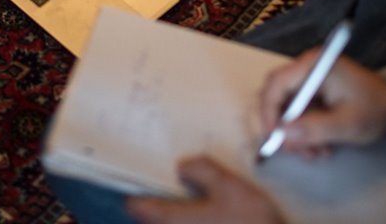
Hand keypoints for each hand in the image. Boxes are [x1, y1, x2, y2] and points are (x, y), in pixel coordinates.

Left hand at [125, 156, 284, 223]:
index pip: (136, 207)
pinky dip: (192, 217)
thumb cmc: (250, 221)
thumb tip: (181, 167)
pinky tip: (210, 206)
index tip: (142, 172)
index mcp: (172, 221)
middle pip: (152, 217)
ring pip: (173, 222)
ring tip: (192, 187)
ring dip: (178, 207)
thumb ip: (202, 171)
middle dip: (158, 196)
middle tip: (171, 175)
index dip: (136, 188)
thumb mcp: (229, 186)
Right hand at [259, 51, 385, 157]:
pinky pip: (296, 112)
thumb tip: (283, 134)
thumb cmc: (376, 110)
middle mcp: (307, 67)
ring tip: (315, 152)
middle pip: (275, 94)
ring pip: (284, 107)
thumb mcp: (348, 124)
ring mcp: (309, 79)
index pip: (276, 83)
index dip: (269, 111)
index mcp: (314, 65)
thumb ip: (315, 129)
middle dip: (281, 125)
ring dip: (294, 133)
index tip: (274, 137)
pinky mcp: (312, 92)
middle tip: (292, 150)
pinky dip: (303, 131)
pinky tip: (320, 145)